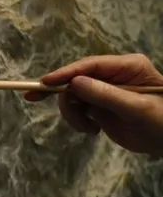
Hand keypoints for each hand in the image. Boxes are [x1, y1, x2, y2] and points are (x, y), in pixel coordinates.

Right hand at [24, 54, 162, 154]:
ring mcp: (104, 91)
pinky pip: (77, 110)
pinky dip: (78, 121)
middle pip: (76, 79)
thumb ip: (106, 95)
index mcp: (127, 67)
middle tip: (50, 106)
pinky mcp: (99, 106)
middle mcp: (113, 75)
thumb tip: (74, 83)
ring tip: (88, 129)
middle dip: (67, 97)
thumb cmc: (161, 120)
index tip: (45, 82)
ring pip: (73, 96)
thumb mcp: (137, 108)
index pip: (91, 65)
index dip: (66, 73)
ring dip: (73, 114)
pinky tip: (92, 131)